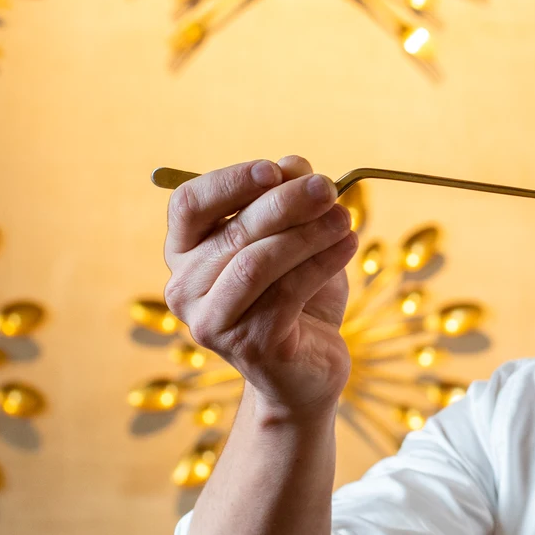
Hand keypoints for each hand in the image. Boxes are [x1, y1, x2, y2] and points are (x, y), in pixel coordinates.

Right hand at [162, 156, 358, 420]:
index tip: (276, 170)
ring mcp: (211, 322)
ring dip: (308, 234)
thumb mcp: (294, 240)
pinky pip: (287, 292)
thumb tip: (293, 165)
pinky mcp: (248, 346)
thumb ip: (286, 200)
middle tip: (328, 189)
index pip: (190, 204)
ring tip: (344, 219)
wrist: (309, 370)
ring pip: (258, 263)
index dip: (231, 182)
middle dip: (286, 204)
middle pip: (232, 232)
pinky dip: (322, 262)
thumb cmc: (298, 298)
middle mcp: (185, 288)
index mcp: (185, 253)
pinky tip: (348, 245)